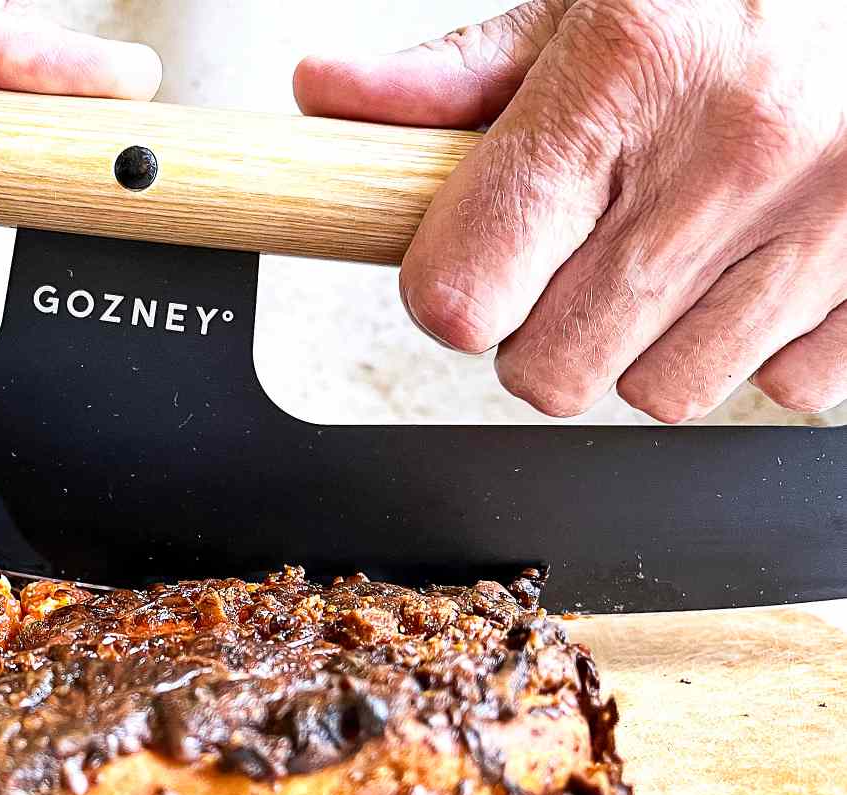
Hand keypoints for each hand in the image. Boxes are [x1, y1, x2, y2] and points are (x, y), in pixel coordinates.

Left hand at [296, 0, 846, 420]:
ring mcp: (826, 221)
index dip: (446, 291)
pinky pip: (780, 388)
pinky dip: (750, 345)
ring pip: (659, 394)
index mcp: (632, 70)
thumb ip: (460, 70)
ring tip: (667, 249)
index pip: (466, 291)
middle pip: (549, 370)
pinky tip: (748, 265)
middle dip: (536, 329)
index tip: (463, 264)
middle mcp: (733, 153)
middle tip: (567, 255)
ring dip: (640, 344)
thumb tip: (329, 98)